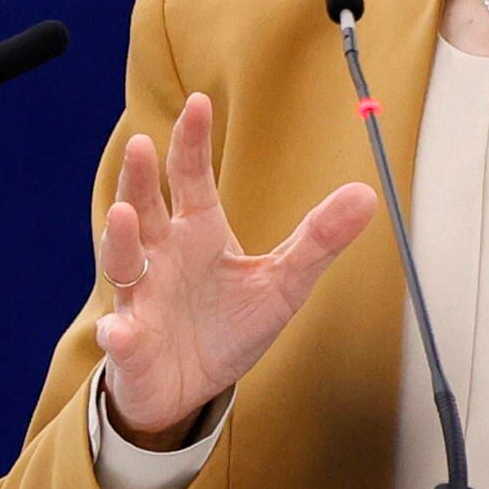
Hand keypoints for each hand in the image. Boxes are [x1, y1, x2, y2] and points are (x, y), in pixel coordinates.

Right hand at [94, 92, 376, 442]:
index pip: (192, 178)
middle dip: (141, 178)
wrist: (192, 386)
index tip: (197, 103)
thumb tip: (367, 194)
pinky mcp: (131, 343)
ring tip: (125, 216)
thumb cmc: (228, 326)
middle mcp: (162, 256)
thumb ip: (319, 240)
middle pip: (146, 207)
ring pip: (123, 261)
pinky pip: (122, 336)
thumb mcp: (282, 283)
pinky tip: (121, 332)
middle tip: (142, 145)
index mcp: (198, 232)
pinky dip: (120, 334)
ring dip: (121, 239)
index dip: (193, 142)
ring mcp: (141, 297)